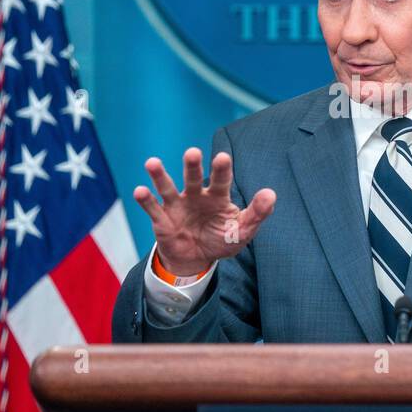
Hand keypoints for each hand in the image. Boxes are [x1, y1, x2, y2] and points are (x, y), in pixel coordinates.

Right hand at [132, 148, 275, 276]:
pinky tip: (140, 190)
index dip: (221, 169)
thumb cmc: (221, 239)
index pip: (221, 180)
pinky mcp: (162, 219)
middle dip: (192, 166)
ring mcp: (177, 205)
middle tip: (192, 152)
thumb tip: (271, 194)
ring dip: (160, 175)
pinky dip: (146, 199)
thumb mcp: (242, 230)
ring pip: (168, 187)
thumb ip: (257, 213)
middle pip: (193, 178)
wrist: (197, 259)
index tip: (222, 157)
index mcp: (217, 196)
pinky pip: (152, 208)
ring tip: (152, 163)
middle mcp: (196, 195)